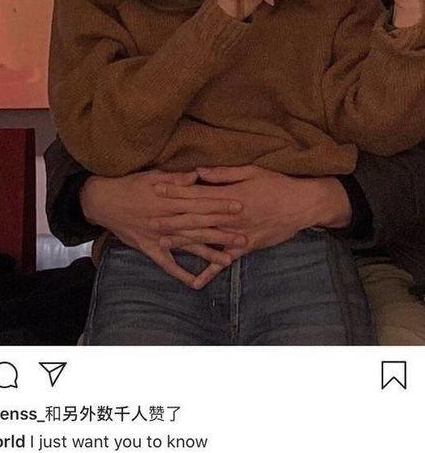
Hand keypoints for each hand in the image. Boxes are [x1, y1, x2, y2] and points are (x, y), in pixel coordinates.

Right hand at [79, 169, 241, 286]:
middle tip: (243, 236)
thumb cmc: (129, 185)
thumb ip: (176, 178)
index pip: (200, 204)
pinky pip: (166, 264)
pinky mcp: (149, 248)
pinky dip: (180, 273)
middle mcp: (166, 220)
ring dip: (208, 253)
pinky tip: (196, 282)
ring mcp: (158, 236)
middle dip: (222, 232)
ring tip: (229, 260)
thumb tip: (197, 175)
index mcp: (169, 201)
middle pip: (199, 226)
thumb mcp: (152, 176)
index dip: (220, 206)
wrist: (102, 201)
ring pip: (187, 246)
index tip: (239, 207)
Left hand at [153, 164, 351, 288]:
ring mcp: (237, 234)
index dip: (175, 191)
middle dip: (171, 218)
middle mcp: (230, 216)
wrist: (302, 205)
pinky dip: (210, 272)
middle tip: (149, 220)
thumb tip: (198, 171)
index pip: (196, 193)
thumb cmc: (277, 184)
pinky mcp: (245, 247)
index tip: (156, 189)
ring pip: (206, 239)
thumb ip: (223, 173)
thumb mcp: (251, 171)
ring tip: (162, 244)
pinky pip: (225, 262)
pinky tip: (195, 282)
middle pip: (196, 217)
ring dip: (184, 242)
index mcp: (229, 195)